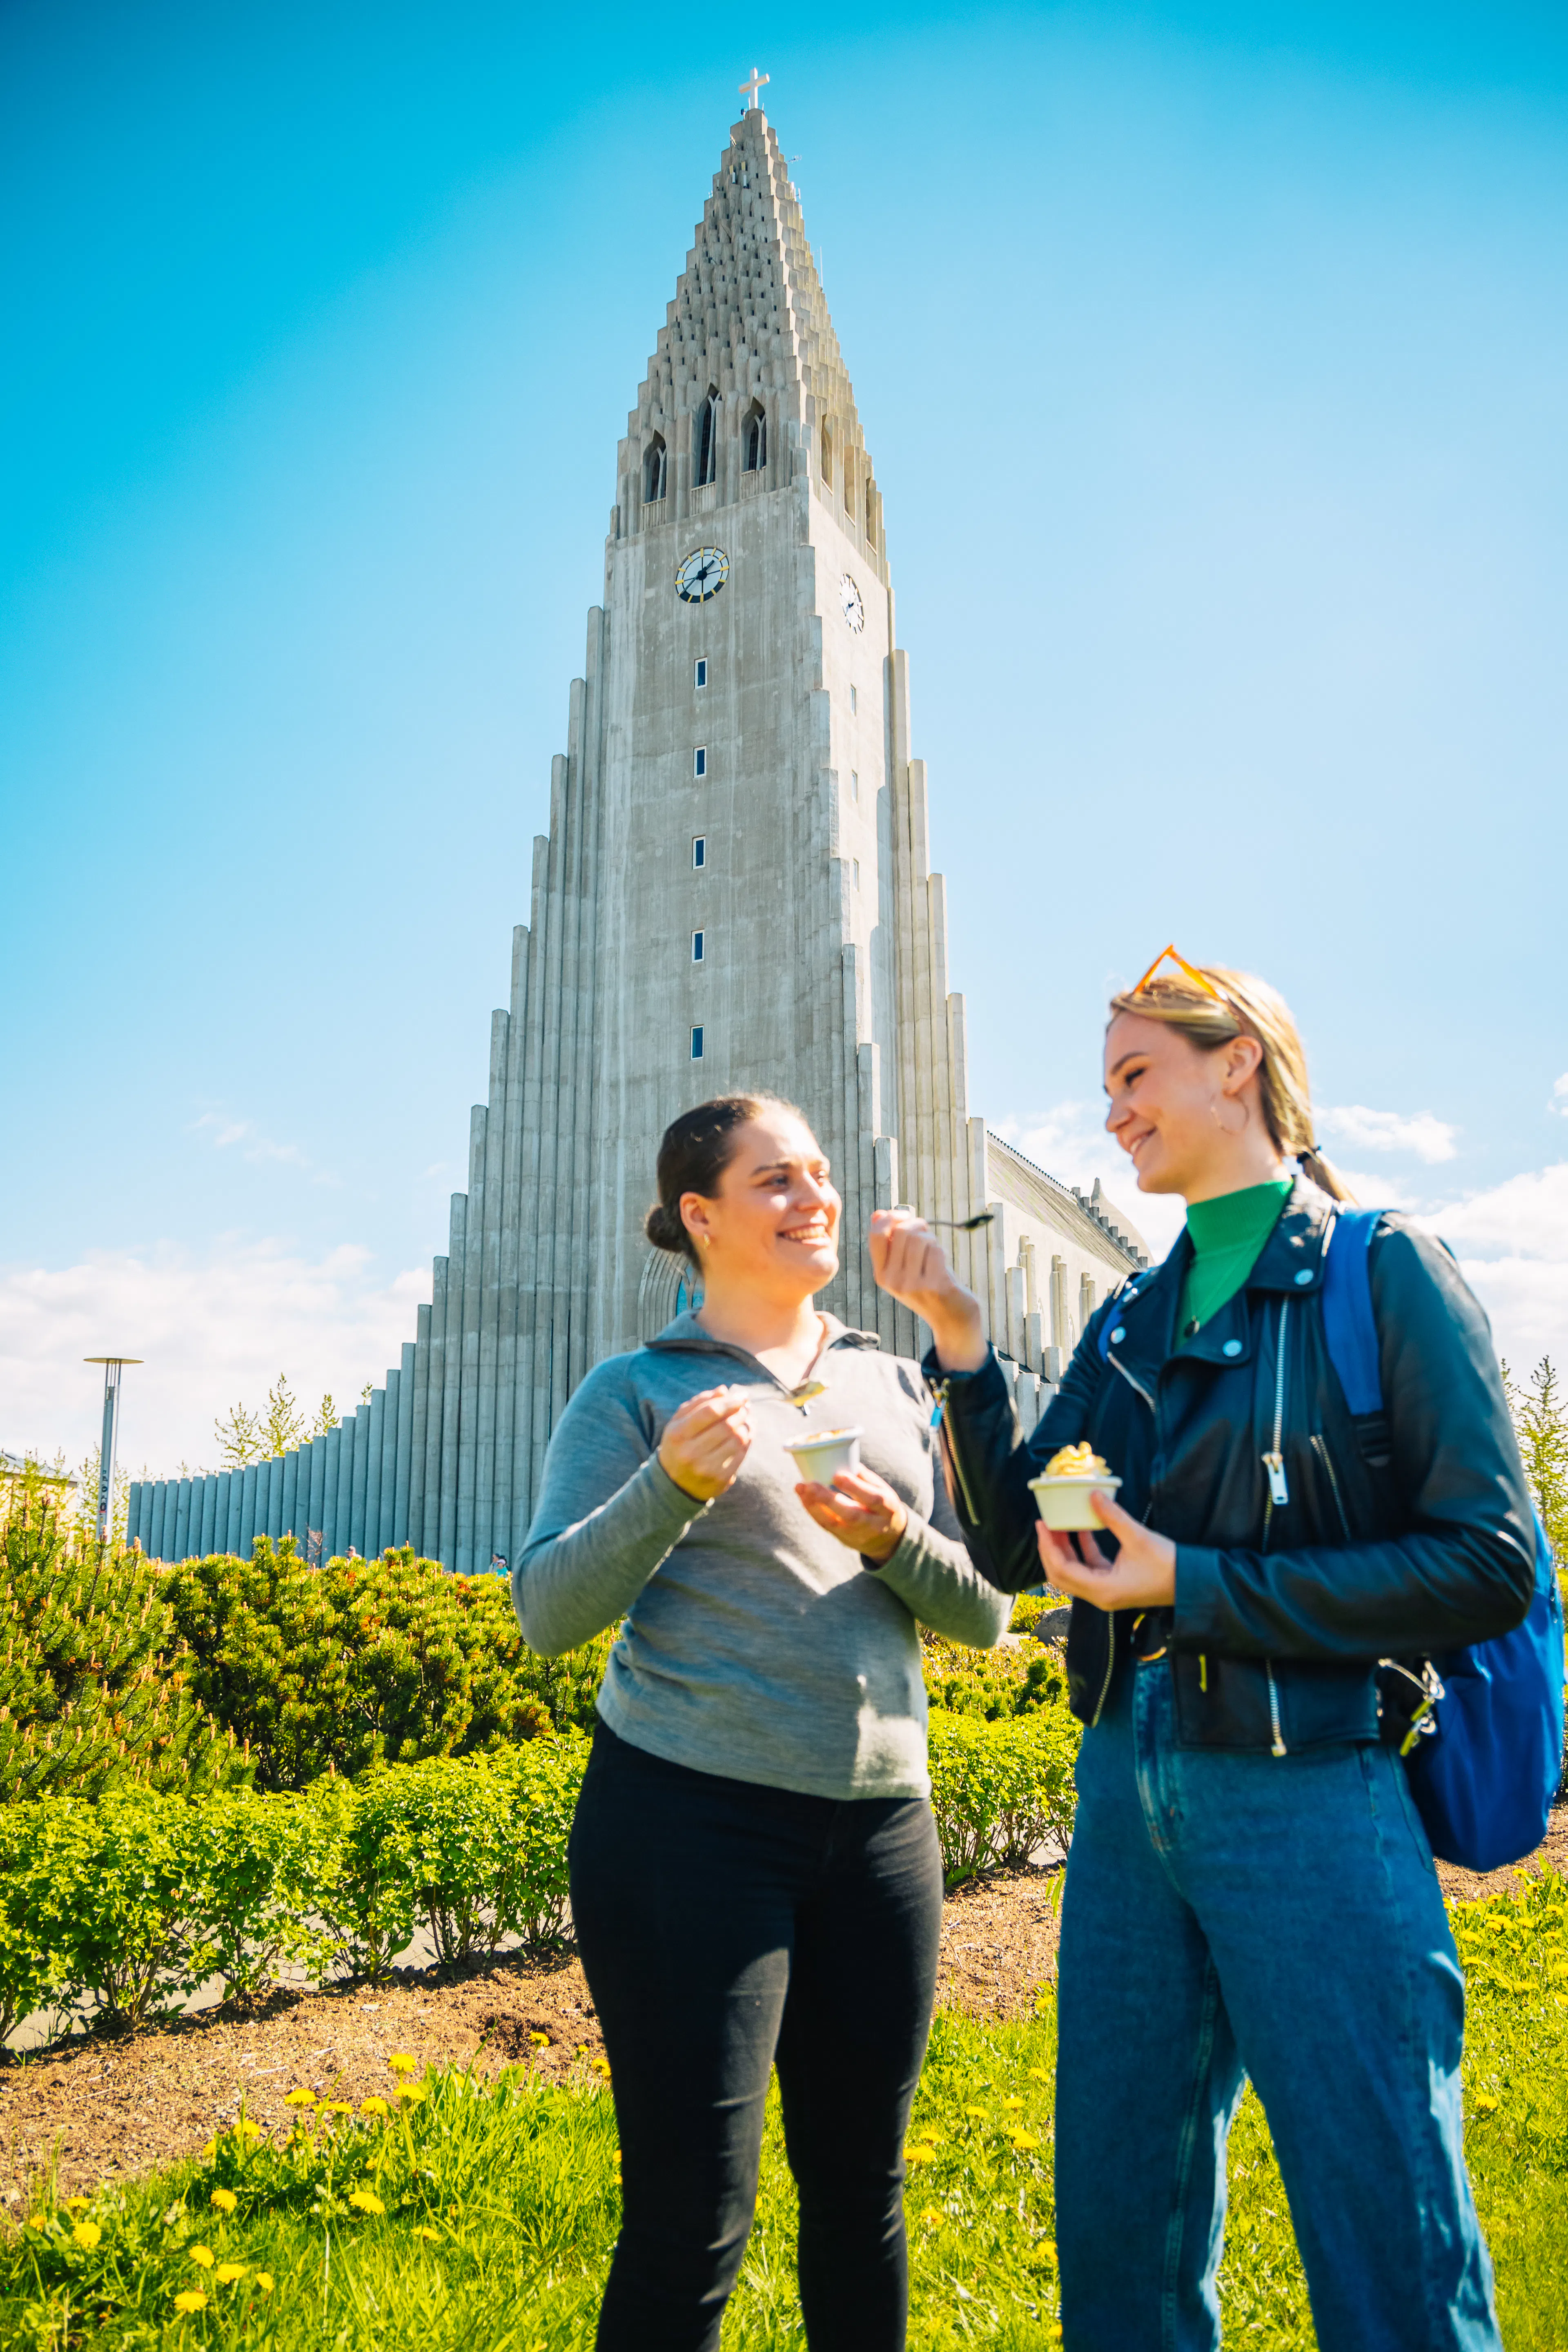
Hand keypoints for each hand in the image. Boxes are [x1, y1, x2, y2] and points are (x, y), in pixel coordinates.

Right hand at [658, 1385, 753, 1501]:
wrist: (675, 1483)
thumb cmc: (680, 1444)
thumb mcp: (680, 1422)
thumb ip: (699, 1403)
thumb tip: (723, 1390)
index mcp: (678, 1434)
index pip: (710, 1412)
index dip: (730, 1402)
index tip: (742, 1396)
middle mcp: (690, 1453)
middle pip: (727, 1426)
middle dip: (741, 1413)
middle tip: (746, 1407)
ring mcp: (706, 1468)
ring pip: (738, 1440)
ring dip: (747, 1425)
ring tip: (747, 1419)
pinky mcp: (720, 1479)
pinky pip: (741, 1454)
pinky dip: (748, 1440)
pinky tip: (747, 1433)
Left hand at [795, 1465, 908, 1564]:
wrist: (888, 1540)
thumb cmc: (882, 1506)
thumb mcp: (883, 1490)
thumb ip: (865, 1477)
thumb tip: (842, 1458)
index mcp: (888, 1508)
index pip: (872, 1499)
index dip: (854, 1487)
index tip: (836, 1474)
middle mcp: (874, 1525)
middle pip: (851, 1514)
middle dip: (828, 1499)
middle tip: (810, 1484)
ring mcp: (857, 1535)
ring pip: (833, 1523)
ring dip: (814, 1505)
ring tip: (800, 1488)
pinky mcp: (844, 1539)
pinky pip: (826, 1525)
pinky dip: (813, 1510)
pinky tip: (803, 1497)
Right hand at [867, 1209, 986, 1371]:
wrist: (952, 1318)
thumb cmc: (929, 1285)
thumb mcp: (904, 1268)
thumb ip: (890, 1243)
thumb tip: (878, 1213)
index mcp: (881, 1275)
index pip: (875, 1235)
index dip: (889, 1218)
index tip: (903, 1215)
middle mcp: (893, 1281)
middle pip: (901, 1231)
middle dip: (917, 1225)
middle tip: (925, 1232)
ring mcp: (912, 1284)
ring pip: (920, 1238)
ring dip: (931, 1239)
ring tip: (934, 1251)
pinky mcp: (933, 1285)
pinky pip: (936, 1250)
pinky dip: (941, 1251)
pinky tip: (941, 1265)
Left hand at [1036, 1489, 1176, 1612]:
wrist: (1192, 1582)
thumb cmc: (1167, 1564)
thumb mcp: (1137, 1537)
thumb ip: (1112, 1516)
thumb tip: (1092, 1494)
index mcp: (1102, 1590)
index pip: (1062, 1569)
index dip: (1048, 1546)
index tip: (1042, 1524)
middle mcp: (1100, 1596)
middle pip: (1062, 1575)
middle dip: (1051, 1549)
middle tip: (1045, 1524)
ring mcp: (1107, 1592)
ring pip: (1074, 1572)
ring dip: (1065, 1550)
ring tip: (1058, 1525)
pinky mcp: (1114, 1585)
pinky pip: (1090, 1569)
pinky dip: (1083, 1551)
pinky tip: (1081, 1530)